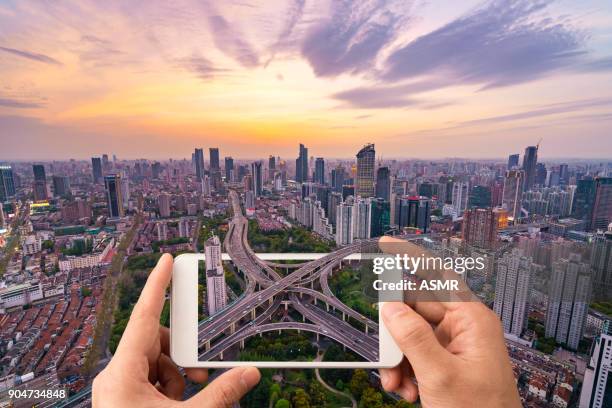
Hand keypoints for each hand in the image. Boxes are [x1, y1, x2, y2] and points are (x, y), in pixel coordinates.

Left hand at [92, 253, 260, 406]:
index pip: (145, 317)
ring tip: (189, 396)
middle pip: (154, 342)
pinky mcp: (123, 401)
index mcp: (122, 374)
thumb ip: (221, 393)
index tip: (166, 261)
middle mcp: (116, 376)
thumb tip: (250, 373)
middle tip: (200, 374)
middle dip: (182, 354)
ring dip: (177, 373)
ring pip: (154, 361)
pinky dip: (169, 385)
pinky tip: (179, 402)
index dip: (157, 286)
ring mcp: (118, 389)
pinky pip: (149, 378)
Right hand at [378, 237, 520, 407]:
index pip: (438, 276)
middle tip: (387, 353)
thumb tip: (391, 307)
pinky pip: (414, 354)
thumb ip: (413, 337)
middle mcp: (463, 328)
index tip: (388, 244)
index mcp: (471, 320)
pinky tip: (407, 389)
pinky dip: (404, 370)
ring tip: (398, 382)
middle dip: (396, 334)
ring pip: (410, 336)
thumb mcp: (440, 374)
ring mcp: (453, 347)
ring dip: (398, 359)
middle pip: (415, 310)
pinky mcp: (444, 363)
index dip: (411, 257)